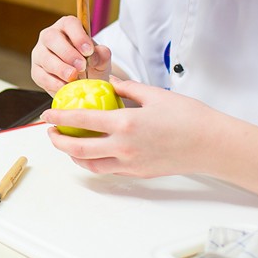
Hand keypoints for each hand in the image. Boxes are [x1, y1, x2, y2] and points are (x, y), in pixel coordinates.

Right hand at [30, 15, 111, 93]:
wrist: (84, 83)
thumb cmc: (92, 65)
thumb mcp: (101, 59)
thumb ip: (102, 55)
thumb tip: (94, 57)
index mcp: (67, 27)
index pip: (69, 24)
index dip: (78, 36)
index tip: (89, 51)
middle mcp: (50, 36)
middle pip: (52, 37)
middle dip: (67, 53)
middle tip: (81, 66)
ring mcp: (40, 53)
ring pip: (44, 57)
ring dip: (60, 68)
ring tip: (73, 77)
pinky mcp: (36, 71)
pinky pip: (41, 75)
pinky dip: (53, 82)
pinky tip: (65, 86)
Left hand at [41, 78, 221, 177]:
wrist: (210, 144)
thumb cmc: (187, 116)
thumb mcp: (154, 94)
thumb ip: (126, 89)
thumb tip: (109, 84)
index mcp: (125, 123)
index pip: (81, 121)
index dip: (60, 118)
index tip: (47, 115)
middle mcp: (123, 147)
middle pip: (77, 150)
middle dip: (58, 141)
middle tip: (51, 132)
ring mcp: (130, 163)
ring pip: (90, 165)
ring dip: (73, 156)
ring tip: (68, 143)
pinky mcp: (138, 173)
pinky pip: (108, 170)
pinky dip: (94, 162)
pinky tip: (92, 153)